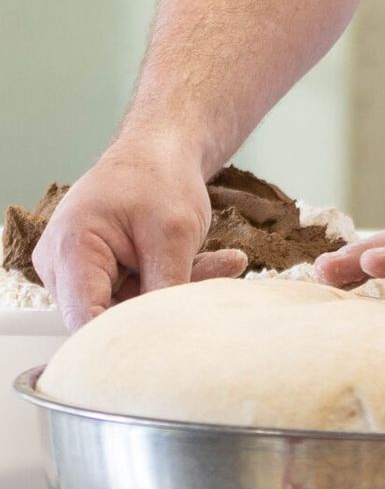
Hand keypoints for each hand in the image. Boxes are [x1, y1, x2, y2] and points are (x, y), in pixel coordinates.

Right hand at [33, 132, 248, 332]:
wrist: (159, 149)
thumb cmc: (160, 175)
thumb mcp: (175, 233)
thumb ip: (166, 288)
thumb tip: (168, 339)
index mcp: (71, 249)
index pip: (85, 321)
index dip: (125, 338)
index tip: (171, 334)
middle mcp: (60, 265)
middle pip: (106, 317)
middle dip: (162, 305)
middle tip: (219, 277)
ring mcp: (74, 271)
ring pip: (124, 309)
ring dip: (172, 291)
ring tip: (221, 262)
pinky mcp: (93, 275)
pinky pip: (130, 297)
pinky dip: (167, 283)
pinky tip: (206, 262)